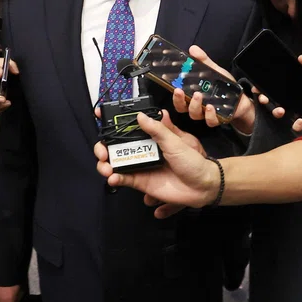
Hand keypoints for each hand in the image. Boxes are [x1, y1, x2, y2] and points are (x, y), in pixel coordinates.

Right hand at [95, 110, 219, 217]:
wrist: (202, 185)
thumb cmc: (192, 160)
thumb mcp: (175, 141)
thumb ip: (157, 130)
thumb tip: (139, 115)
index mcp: (150, 137)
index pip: (127, 127)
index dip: (112, 123)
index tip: (99, 118)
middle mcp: (142, 150)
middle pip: (115, 147)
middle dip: (103, 147)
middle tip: (102, 151)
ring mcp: (140, 166)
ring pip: (116, 163)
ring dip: (105, 164)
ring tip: (105, 167)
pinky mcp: (140, 182)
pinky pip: (123, 179)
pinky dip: (115, 178)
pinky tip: (113, 178)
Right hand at [170, 45, 255, 133]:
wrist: (241, 99)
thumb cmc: (224, 86)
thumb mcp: (214, 71)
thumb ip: (204, 61)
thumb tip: (193, 49)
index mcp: (192, 94)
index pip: (178, 97)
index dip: (174, 94)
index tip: (173, 86)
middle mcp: (196, 105)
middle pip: (181, 107)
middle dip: (179, 100)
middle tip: (180, 91)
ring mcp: (205, 114)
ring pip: (194, 114)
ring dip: (194, 105)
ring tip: (198, 95)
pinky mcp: (216, 119)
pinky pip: (210, 121)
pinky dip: (210, 115)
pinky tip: (211, 107)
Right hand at [257, 53, 301, 131]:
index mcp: (287, 81)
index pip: (269, 84)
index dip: (260, 87)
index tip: (256, 88)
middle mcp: (288, 93)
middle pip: (271, 98)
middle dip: (264, 100)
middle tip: (264, 99)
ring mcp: (295, 104)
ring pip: (281, 110)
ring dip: (277, 112)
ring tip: (280, 111)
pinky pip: (299, 120)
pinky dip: (297, 123)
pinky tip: (297, 122)